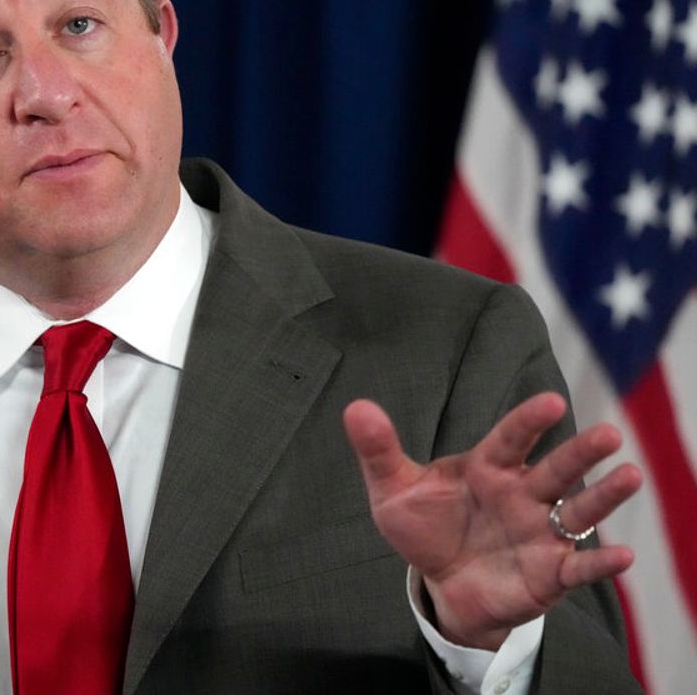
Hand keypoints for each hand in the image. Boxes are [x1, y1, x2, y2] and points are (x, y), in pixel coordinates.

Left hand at [342, 392, 641, 649]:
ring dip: (603, 496)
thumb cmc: (425, 526)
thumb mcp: (393, 489)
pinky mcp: (549, 573)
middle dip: (580, 452)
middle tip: (608, 433)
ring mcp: (540, 533)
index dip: (527, 421)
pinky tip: (623, 556)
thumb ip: (378, 450)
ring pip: (577, 512)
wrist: (441, 583)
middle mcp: (522, 495)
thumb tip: (355, 407)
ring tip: (629, 476)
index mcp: (487, 468)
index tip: (549, 402)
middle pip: (554, 469)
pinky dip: (600, 563)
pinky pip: (579, 568)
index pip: (509, 439)